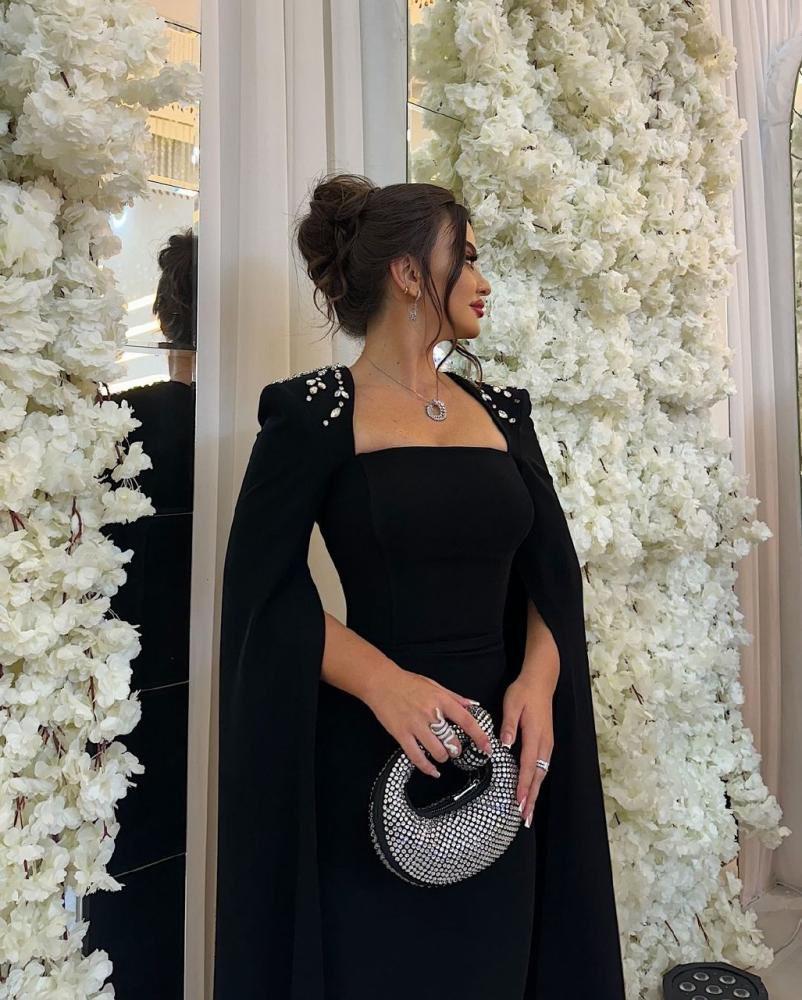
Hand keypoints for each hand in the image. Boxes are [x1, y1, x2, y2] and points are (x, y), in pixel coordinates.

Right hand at [361, 665, 492, 778]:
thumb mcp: (434, 685)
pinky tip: (432, 771)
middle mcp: (430, 713)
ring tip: (442, 755)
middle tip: (455, 749)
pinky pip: (416, 756)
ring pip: (437, 751)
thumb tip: (472, 705)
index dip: (479, 736)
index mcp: (441, 700)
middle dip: (456, 749)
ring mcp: (415, 725)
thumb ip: (454, 697)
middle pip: (452, 741)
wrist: (381, 682)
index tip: (487, 747)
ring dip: (443, 757)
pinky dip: (426, 767)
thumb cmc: (408, 682)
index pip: (466, 721)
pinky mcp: (401, 734)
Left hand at [499, 677, 553, 827]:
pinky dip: (537, 782)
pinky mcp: (546, 742)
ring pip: (542, 773)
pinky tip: (532, 791)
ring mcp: (547, 744)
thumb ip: (509, 725)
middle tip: (524, 818)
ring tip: (528, 812)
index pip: (528, 765)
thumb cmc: (524, 692)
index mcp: (534, 735)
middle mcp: (544, 743)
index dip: (523, 785)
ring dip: (535, 793)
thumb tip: (505, 744)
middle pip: (538, 776)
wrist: (541, 681)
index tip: (518, 802)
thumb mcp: (512, 704)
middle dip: (531, 798)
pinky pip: (542, 767)